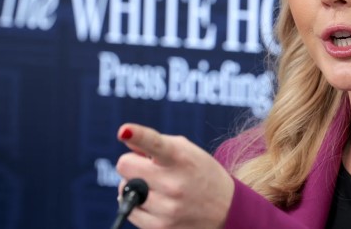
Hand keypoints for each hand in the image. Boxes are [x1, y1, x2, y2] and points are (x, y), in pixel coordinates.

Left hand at [115, 124, 234, 228]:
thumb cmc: (200, 172)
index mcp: (181, 158)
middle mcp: (174, 184)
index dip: (138, 135)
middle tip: (148, 168)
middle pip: (124, 165)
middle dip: (132, 164)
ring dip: (134, 185)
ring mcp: (167, 209)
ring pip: (123, 189)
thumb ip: (154, 142)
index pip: (155, 144)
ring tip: (155, 187)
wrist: (226, 208)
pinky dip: (136, 204)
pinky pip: (128, 210)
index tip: (124, 131)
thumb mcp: (186, 150)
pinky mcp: (160, 228)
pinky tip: (153, 201)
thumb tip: (126, 140)